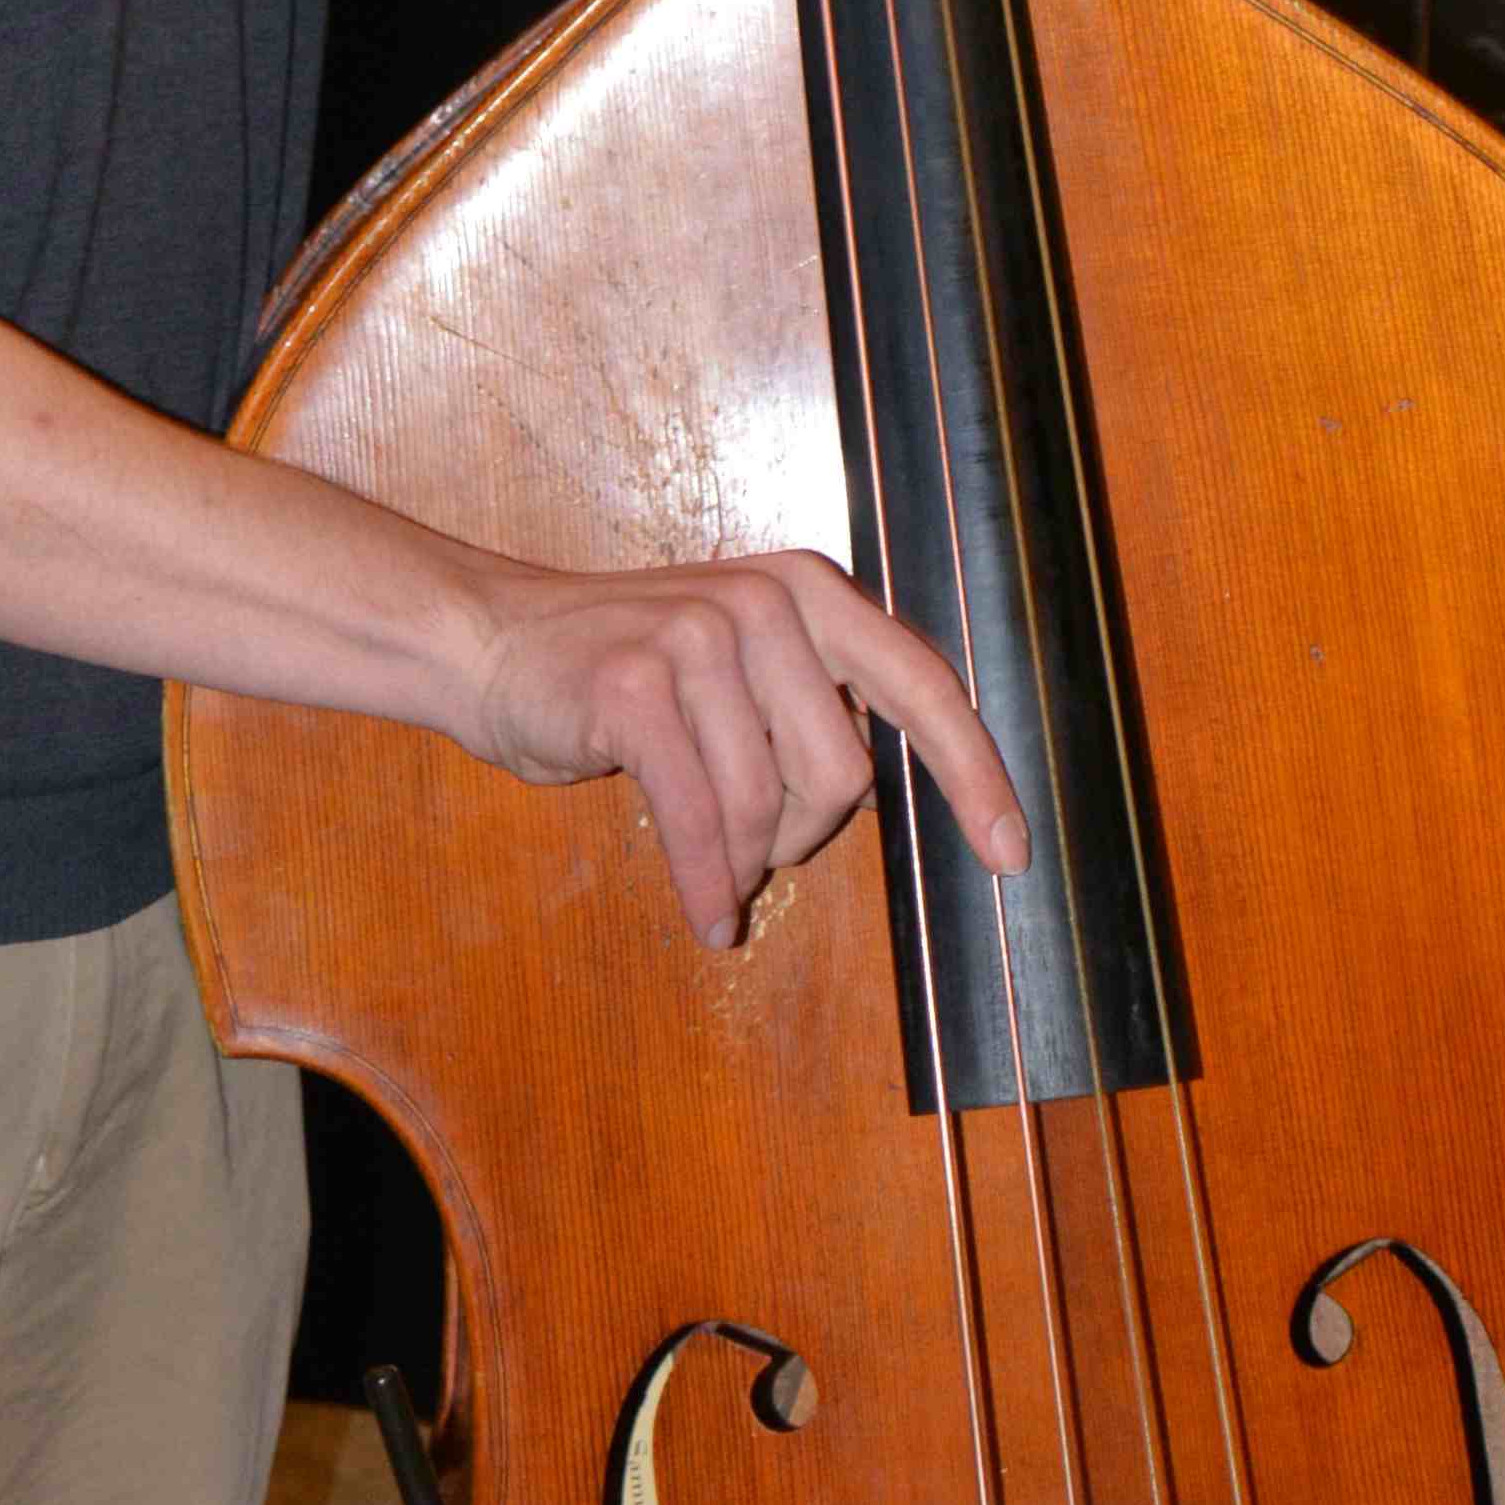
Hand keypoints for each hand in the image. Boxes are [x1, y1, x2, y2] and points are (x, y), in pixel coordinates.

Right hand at [461, 540, 1030, 953]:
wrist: (493, 640)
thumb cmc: (628, 673)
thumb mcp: (742, 660)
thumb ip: (819, 702)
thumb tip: (902, 790)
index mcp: (810, 591)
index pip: (922, 684)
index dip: (975, 775)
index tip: (1012, 853)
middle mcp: (765, 601)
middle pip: (843, 774)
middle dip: (801, 836)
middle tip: (755, 847)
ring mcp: (696, 637)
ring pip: (767, 806)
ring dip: (742, 862)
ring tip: (712, 865)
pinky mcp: (633, 688)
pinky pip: (699, 823)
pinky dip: (705, 883)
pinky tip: (707, 913)